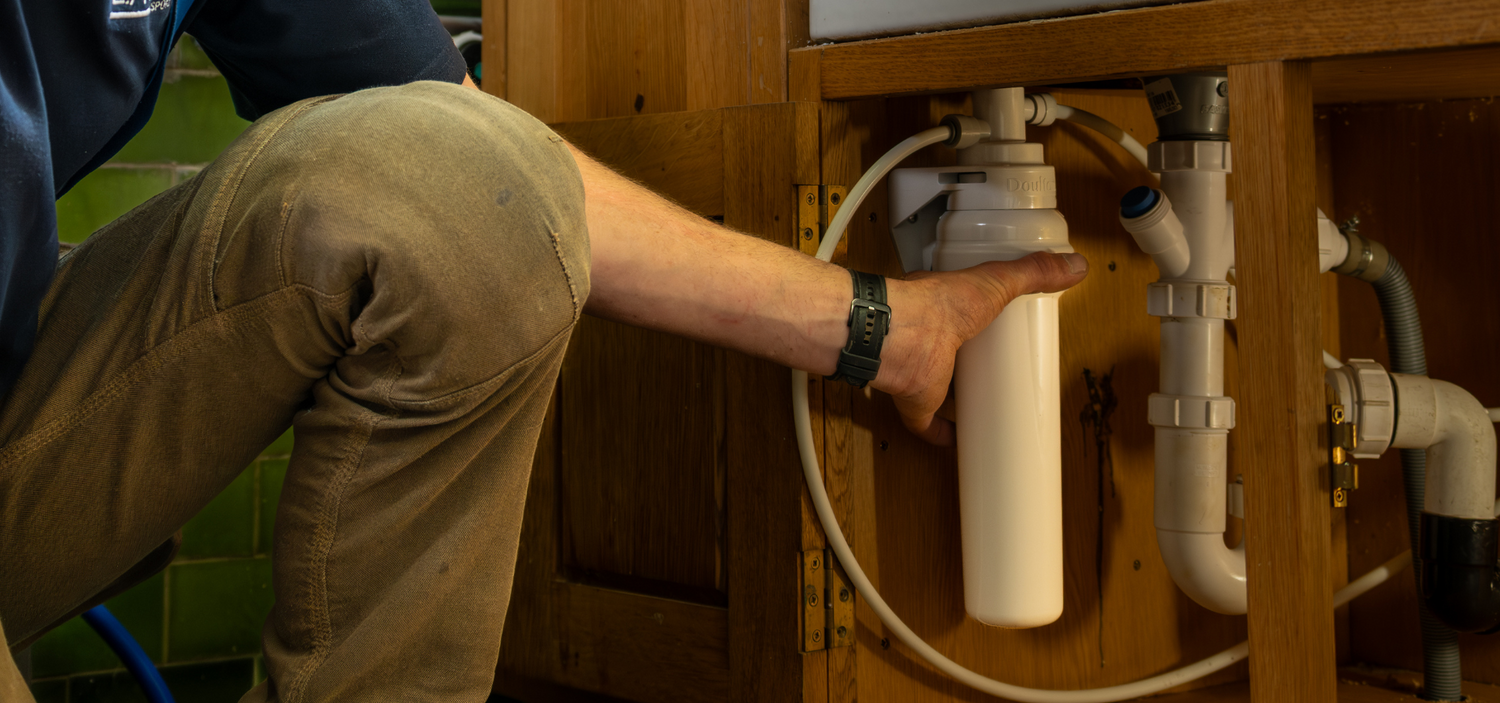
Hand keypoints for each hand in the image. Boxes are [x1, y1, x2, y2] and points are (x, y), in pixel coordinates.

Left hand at [872, 251, 1088, 445]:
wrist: (904, 337)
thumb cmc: (939, 304)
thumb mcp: (996, 281)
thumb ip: (1033, 272)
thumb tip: (1073, 265)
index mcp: (943, 307)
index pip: (960, 310)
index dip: (978, 316)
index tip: (999, 326)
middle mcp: (930, 340)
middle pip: (951, 351)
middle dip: (969, 358)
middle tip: (997, 367)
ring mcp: (922, 373)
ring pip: (938, 386)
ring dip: (956, 395)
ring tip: (984, 401)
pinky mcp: (917, 403)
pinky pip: (927, 424)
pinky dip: (941, 434)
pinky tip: (959, 439)